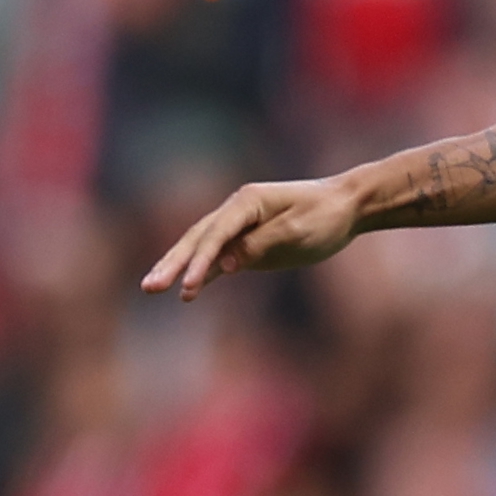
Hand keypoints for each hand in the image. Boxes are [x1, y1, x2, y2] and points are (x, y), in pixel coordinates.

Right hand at [141, 175, 366, 297]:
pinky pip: (217, 259)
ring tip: (151, 288)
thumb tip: (226, 263)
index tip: (188, 286)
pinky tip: (185, 293)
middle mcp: (236, 211)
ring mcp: (239, 227)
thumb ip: (261, 245)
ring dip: (176, 268)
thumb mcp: (298, 231)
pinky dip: (201, 274)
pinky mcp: (246, 244)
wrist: (346, 207)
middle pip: (196, 239)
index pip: (215, 234)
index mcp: (246, 202)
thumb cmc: (325, 215)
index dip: (200, 261)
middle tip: (149, 286)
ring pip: (200, 248)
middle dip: (172, 263)